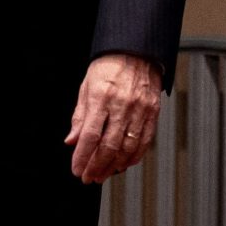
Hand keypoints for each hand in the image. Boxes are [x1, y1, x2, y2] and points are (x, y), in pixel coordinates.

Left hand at [66, 54, 161, 183]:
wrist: (136, 49)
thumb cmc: (110, 65)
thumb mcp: (87, 86)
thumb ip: (80, 116)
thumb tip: (72, 140)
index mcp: (102, 97)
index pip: (90, 135)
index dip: (82, 157)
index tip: (77, 169)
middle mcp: (122, 104)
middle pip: (109, 145)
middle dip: (97, 166)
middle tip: (89, 177)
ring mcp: (140, 109)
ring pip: (128, 147)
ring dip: (114, 165)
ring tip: (104, 174)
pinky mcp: (153, 111)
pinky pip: (145, 140)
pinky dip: (135, 156)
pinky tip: (124, 163)